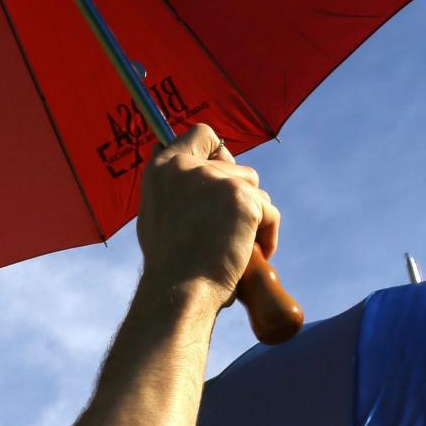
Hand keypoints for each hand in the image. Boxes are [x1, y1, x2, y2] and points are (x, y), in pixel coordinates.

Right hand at [134, 124, 279, 306]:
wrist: (180, 291)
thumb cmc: (170, 265)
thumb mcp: (156, 214)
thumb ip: (171, 185)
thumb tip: (174, 151)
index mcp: (162, 167)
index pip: (201, 134)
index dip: (218, 152)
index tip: (222, 175)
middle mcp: (187, 166)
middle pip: (235, 165)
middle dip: (239, 195)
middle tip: (226, 229)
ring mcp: (216, 180)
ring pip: (255, 187)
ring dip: (253, 215)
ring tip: (235, 246)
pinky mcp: (242, 198)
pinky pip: (269, 211)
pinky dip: (267, 235)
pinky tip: (251, 255)